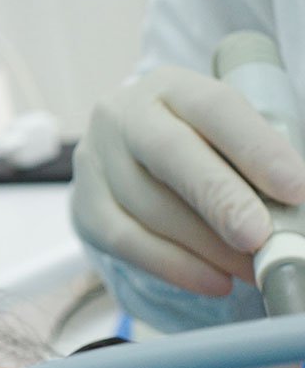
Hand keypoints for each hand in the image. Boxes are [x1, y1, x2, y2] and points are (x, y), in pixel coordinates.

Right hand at [71, 66, 304, 294]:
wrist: (134, 159)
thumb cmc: (201, 148)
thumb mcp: (229, 137)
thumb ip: (261, 162)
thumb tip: (294, 206)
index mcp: (170, 86)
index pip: (214, 108)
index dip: (256, 148)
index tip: (295, 189)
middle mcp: (123, 115)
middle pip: (168, 153)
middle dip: (219, 198)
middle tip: (258, 237)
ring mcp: (95, 160)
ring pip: (148, 206)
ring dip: (207, 246)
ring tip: (252, 268)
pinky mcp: (83, 205)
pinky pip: (125, 241)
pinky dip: (174, 266)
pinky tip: (214, 281)